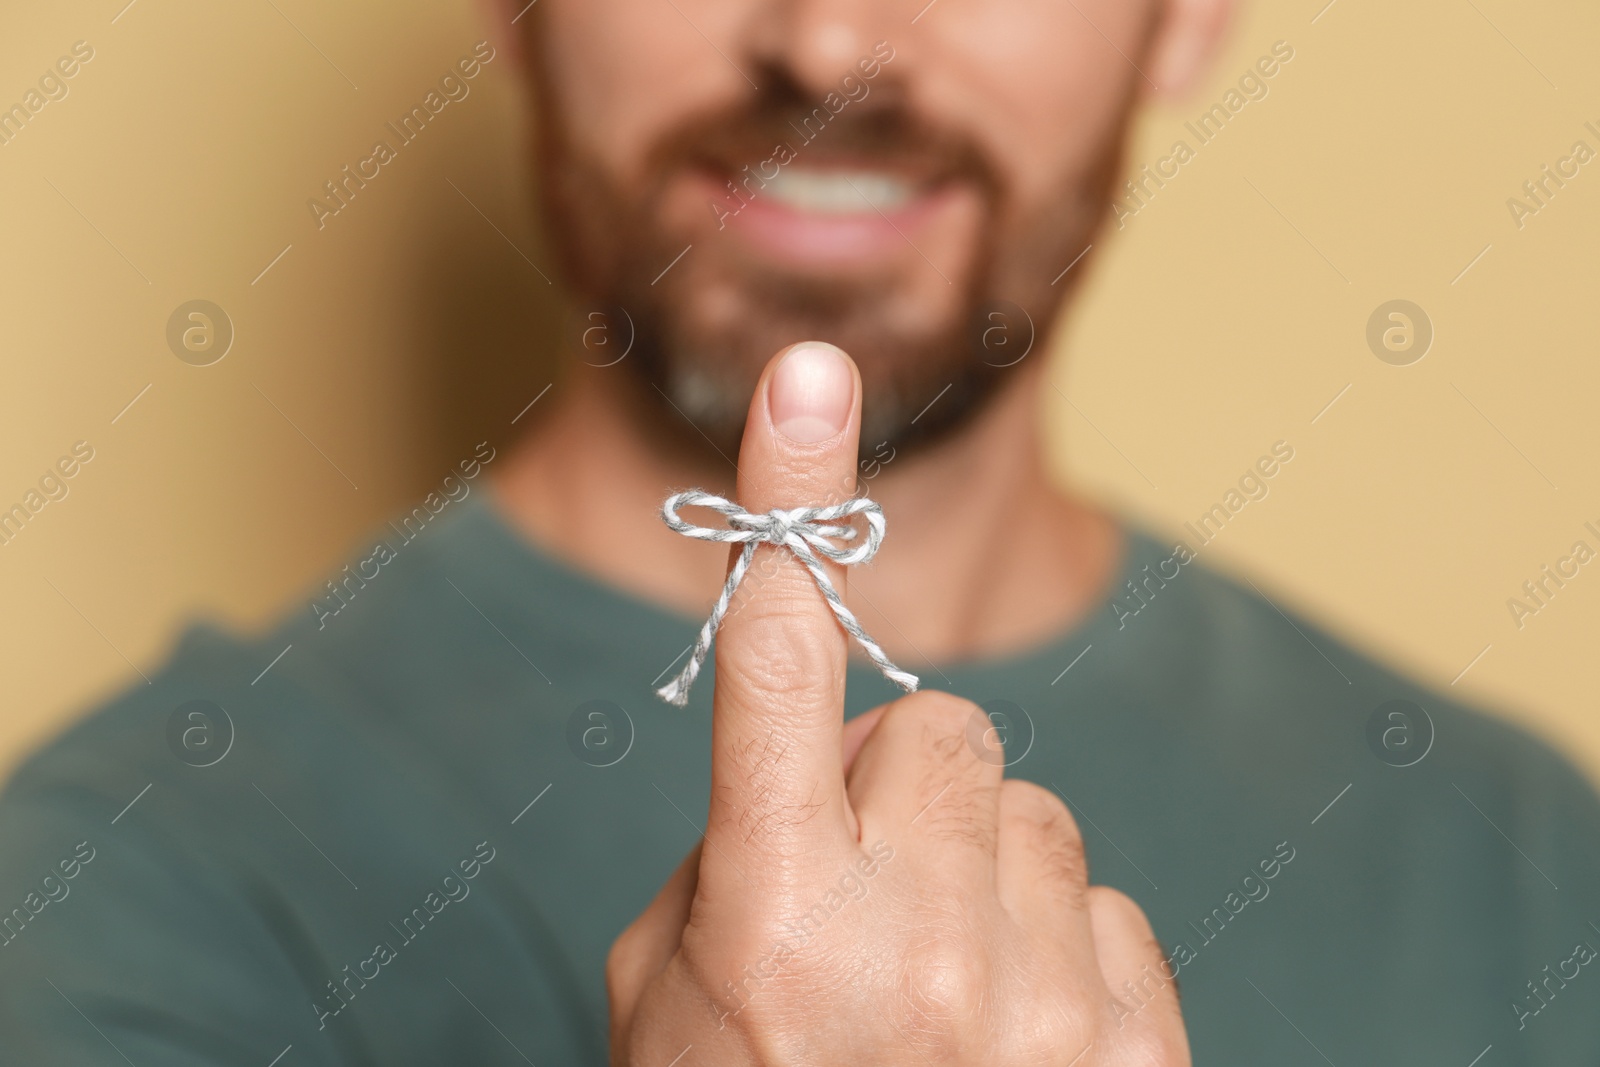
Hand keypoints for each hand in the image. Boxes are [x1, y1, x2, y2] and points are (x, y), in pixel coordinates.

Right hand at [608, 342, 1188, 1065]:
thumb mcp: (667, 995)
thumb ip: (734, 850)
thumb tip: (830, 758)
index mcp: (764, 915)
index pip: (769, 666)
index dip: (786, 507)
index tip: (811, 378)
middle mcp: (906, 946)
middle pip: (931, 721)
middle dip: (889, 786)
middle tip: (856, 900)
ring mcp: (1033, 1001)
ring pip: (1024, 803)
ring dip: (972, 865)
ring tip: (930, 984)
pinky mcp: (1132, 1047)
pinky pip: (1100, 893)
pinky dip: (1051, 940)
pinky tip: (1007, 1030)